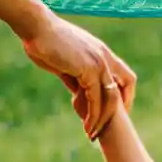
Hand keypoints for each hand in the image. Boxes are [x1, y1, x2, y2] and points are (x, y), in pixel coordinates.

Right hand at [18, 11, 134, 136]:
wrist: (36, 26)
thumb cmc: (44, 40)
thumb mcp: (65, 61)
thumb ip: (75, 76)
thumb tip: (77, 91)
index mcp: (102, 52)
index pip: (125, 76)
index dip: (125, 95)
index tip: (116, 111)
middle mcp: (105, 57)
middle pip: (125, 87)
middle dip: (118, 111)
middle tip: (106, 128)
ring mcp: (99, 63)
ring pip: (110, 98)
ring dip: (102, 119)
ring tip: (92, 134)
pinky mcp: (88, 70)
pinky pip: (95, 99)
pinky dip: (92, 115)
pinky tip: (86, 126)